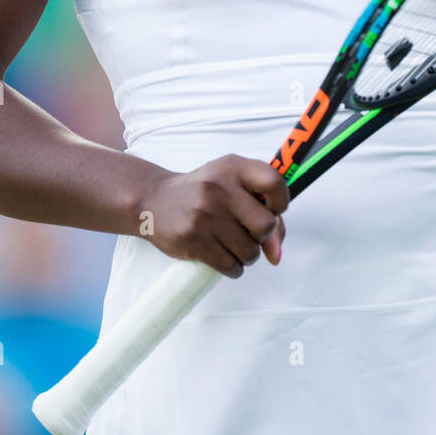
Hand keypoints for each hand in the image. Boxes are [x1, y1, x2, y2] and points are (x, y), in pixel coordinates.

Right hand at [137, 154, 288, 278]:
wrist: (154, 200)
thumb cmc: (203, 192)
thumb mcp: (231, 184)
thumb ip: (263, 210)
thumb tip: (276, 254)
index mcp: (232, 167)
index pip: (274, 183)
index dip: (281, 201)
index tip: (273, 209)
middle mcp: (219, 188)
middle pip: (266, 225)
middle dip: (262, 236)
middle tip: (248, 232)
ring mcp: (204, 215)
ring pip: (250, 251)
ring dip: (247, 254)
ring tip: (232, 243)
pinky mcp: (192, 239)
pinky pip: (231, 266)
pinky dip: (233, 266)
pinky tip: (222, 255)